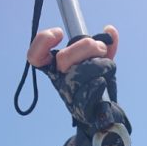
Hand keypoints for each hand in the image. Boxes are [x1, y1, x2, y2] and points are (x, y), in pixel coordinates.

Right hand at [27, 25, 130, 140]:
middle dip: (87, 46)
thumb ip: (105, 44)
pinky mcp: (82, 109)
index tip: (59, 33)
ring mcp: (69, 95)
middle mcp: (59, 81)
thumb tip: (110, 30)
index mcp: (56, 68)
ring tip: (107, 67)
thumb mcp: (100, 61)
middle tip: (100, 48)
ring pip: (83, 71)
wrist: (106, 115)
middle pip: (64, 58)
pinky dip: (103, 80)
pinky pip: (93, 88)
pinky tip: (105, 81)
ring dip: (102, 64)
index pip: (36, 56)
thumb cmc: (98, 85)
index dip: (42, 41)